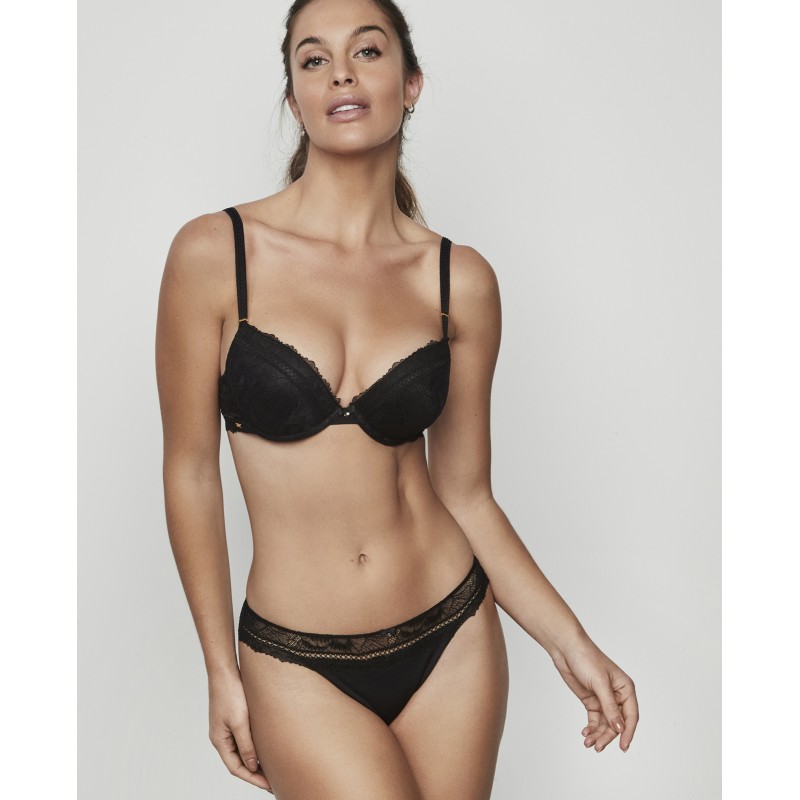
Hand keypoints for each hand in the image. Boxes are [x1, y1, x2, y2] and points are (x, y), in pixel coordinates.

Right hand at [208, 671, 272, 791]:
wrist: (225, 671)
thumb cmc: (230, 693)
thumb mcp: (240, 722)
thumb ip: (246, 745)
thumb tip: (253, 766)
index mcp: (220, 741)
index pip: (236, 768)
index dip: (253, 779)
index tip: (269, 786)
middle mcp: (222, 737)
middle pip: (239, 762)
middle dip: (255, 773)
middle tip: (274, 782)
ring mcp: (227, 728)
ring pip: (242, 751)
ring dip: (256, 760)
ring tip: (273, 768)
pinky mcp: (234, 719)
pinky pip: (244, 739)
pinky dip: (255, 747)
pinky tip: (266, 748)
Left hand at [549, 638, 638, 751]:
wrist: (566, 648)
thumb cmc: (586, 658)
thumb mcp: (599, 684)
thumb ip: (610, 707)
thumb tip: (620, 728)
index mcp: (625, 688)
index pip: (631, 716)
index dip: (628, 732)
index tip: (623, 747)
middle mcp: (617, 695)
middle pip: (617, 723)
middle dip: (608, 736)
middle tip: (598, 747)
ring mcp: (603, 699)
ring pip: (605, 723)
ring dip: (598, 734)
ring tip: (588, 743)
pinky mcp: (591, 700)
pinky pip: (595, 719)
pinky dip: (592, 728)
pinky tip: (586, 734)